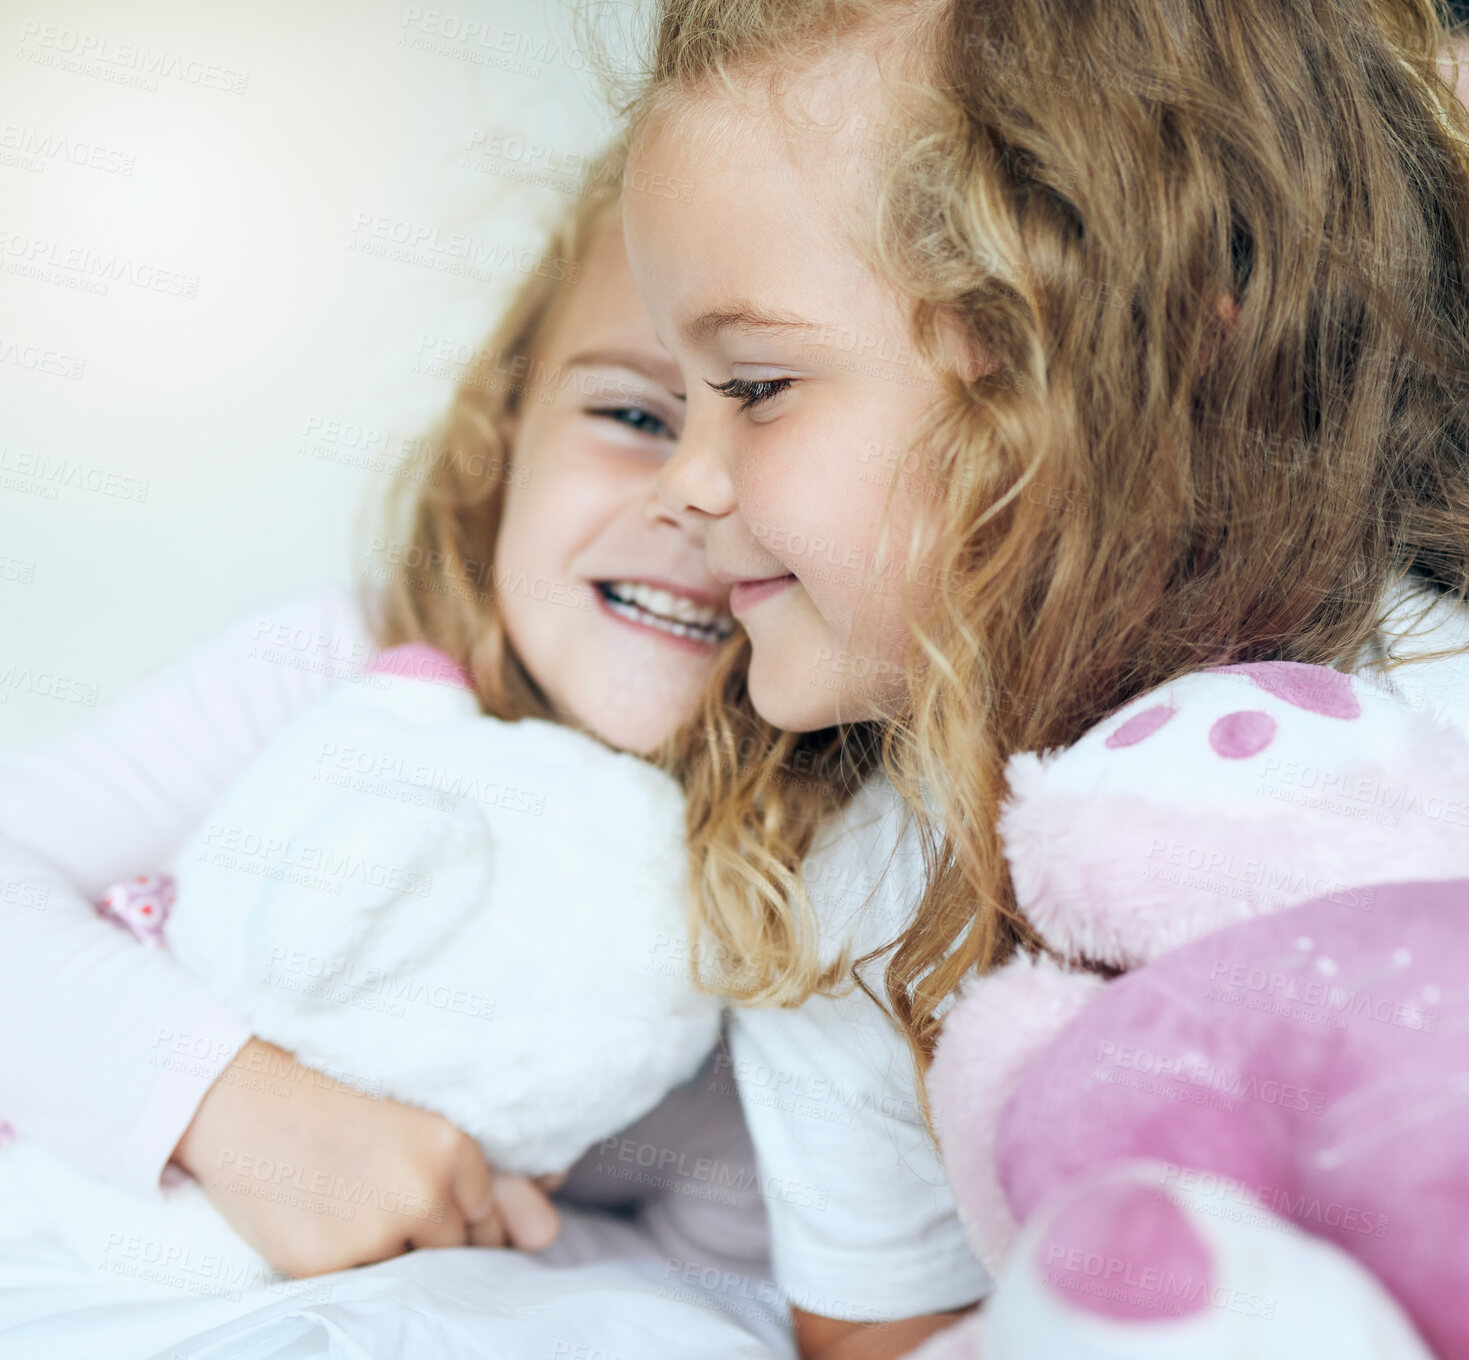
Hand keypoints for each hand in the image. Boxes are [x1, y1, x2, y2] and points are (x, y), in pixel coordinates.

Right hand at [172, 1037, 560, 1275]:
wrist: (243, 1102)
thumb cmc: (335, 1102)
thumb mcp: (419, 1123)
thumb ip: (493, 1182)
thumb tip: (549, 1239)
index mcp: (451, 1148)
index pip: (488, 1218)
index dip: (461, 1218)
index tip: (424, 1199)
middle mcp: (422, 1192)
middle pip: (456, 1253)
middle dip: (431, 1240)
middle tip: (380, 1199)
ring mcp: (373, 1233)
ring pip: (411, 1274)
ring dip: (392, 1256)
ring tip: (351, 1207)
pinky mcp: (325, 1265)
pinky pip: (359, 1288)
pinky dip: (346, 1268)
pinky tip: (323, 1223)